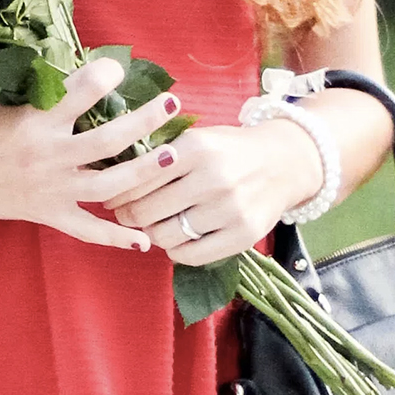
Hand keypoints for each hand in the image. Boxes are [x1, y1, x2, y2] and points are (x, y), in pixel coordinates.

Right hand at [0, 59, 181, 248]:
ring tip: (171, 155)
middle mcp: (47, 156)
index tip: (120, 67)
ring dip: (144, 171)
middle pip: (110, 139)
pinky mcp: (46, 214)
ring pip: (110, 185)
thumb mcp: (6, 104)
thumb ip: (46, 96)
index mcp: (35, 121)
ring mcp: (50, 189)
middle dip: (145, 119)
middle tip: (171, 102)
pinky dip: (116, 238)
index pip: (81, 91)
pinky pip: (88, 230)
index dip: (105, 75)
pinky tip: (144, 241)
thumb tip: (89, 78)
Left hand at [98, 115, 324, 261]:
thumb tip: (109, 176)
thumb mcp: (197, 139)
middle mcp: (213, 178)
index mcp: (196, 148)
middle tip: (126, 216)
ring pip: (166, 236)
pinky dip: (176, 251)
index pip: (137, 178)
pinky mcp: (243, 235)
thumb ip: (160, 155)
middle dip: (129, 216)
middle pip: (146, 211)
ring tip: (154, 227)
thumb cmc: (230, 151)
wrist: (285, 162)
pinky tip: (178, 240)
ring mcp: (230, 209)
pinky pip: (191, 255)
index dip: (117, 193)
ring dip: (152, 235)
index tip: (112, 198)